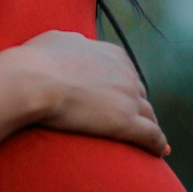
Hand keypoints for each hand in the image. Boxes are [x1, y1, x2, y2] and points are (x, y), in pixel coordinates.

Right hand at [20, 31, 168, 156]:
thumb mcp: (59, 39)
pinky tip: (159, 152)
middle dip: (136, 105)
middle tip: (129, 119)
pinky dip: (157, 143)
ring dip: (149, 125)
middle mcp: (126, 74)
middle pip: (139, 93)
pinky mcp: (126, 123)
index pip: (127, 73)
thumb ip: (76, 42)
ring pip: (149, 115)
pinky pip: (151, 135)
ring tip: (148, 139)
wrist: (33, 80)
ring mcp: (128, 99)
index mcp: (113, 55)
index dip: (124, 87)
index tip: (120, 97)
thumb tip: (80, 44)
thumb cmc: (38, 60)